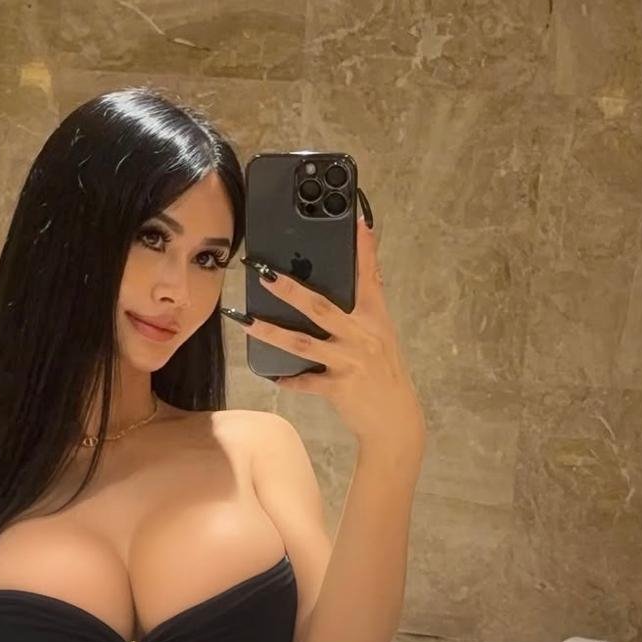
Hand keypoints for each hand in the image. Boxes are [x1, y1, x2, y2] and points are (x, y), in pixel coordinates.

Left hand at [235, 213, 424, 450]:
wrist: (395, 421)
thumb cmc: (385, 375)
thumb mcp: (381, 338)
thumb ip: (364, 311)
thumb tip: (346, 283)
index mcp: (375, 319)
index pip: (369, 277)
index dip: (363, 248)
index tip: (356, 220)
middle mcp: (363, 336)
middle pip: (320, 307)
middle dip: (289, 288)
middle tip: (263, 272)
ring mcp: (350, 362)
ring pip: (302, 343)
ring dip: (271, 331)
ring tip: (246, 321)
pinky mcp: (339, 388)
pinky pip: (305, 381)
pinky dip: (288, 379)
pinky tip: (273, 376)